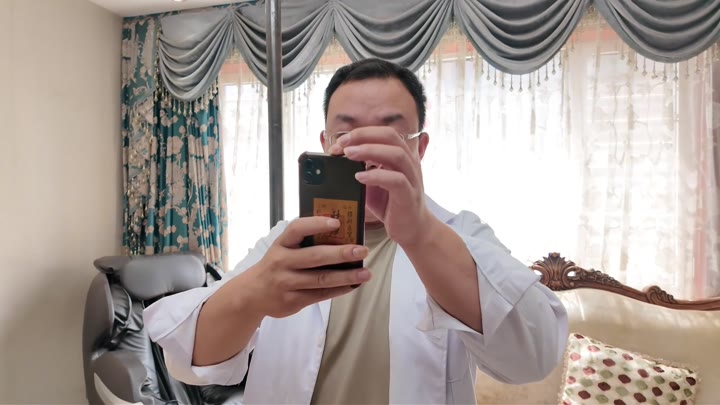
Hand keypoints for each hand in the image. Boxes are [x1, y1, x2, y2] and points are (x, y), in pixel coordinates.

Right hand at [243, 216, 370, 318]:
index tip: (337, 222)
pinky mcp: (293, 301)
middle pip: (315, 257)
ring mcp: (287, 283)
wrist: (252, 294)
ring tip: (366, 273)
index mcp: (281, 244)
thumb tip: (340, 232)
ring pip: (321, 279)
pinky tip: (353, 285)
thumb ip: (304, 241)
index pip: (297, 229)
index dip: (316, 224)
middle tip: (362, 250)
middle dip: (341, 253)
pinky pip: (320, 295)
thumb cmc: (276, 264)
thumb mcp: (283, 248)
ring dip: (346, 276)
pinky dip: (339, 290)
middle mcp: (282, 262)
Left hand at [329, 126, 432, 246]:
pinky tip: (360, 177)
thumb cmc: (391, 204)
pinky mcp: (408, 195)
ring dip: (370, 151)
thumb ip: (361, 169)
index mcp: (400, 155)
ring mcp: (411, 178)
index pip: (383, 133)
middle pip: (390, 136)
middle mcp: (408, 162)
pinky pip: (396, 180)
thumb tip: (337, 159)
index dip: (361, 133)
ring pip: (396, 154)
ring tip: (349, 155)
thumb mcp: (373, 183)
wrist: (411, 229)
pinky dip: (376, 176)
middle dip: (364, 135)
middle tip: (342, 144)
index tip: (340, 142)